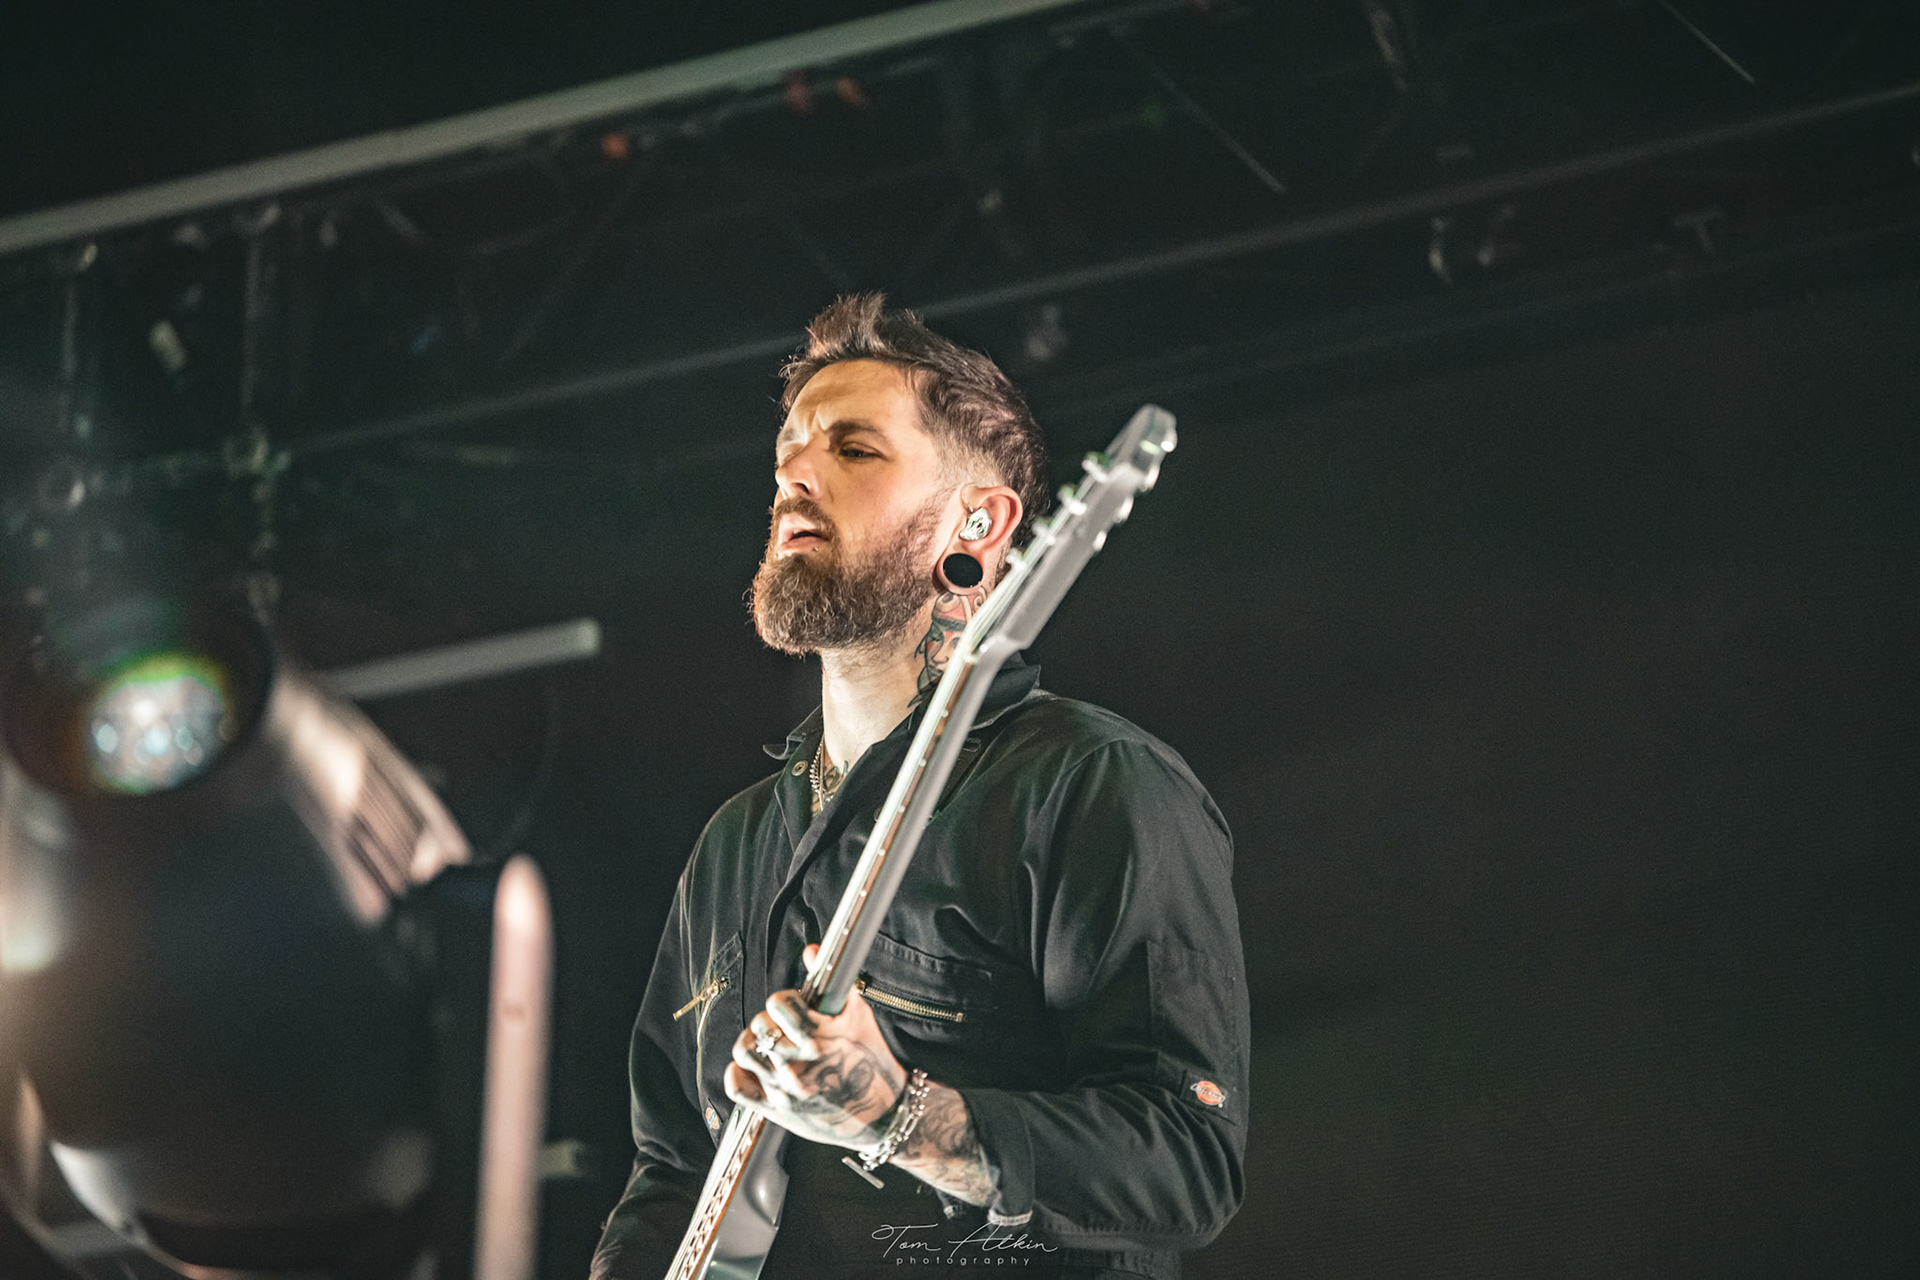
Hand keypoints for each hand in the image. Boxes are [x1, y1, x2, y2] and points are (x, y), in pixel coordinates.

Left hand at [724, 945, 907, 1149]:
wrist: (881, 1114)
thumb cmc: (871, 1060)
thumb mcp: (859, 1016)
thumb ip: (832, 981)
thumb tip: (811, 951)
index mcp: (818, 1040)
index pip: (779, 1004)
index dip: (785, 999)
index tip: (792, 1005)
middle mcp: (798, 1066)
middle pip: (760, 1027)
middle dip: (770, 1020)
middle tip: (782, 1025)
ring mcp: (784, 1090)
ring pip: (744, 1052)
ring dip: (752, 1041)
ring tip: (766, 1040)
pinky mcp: (775, 1110)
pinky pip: (737, 1087)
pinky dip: (737, 1072)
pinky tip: (751, 1065)